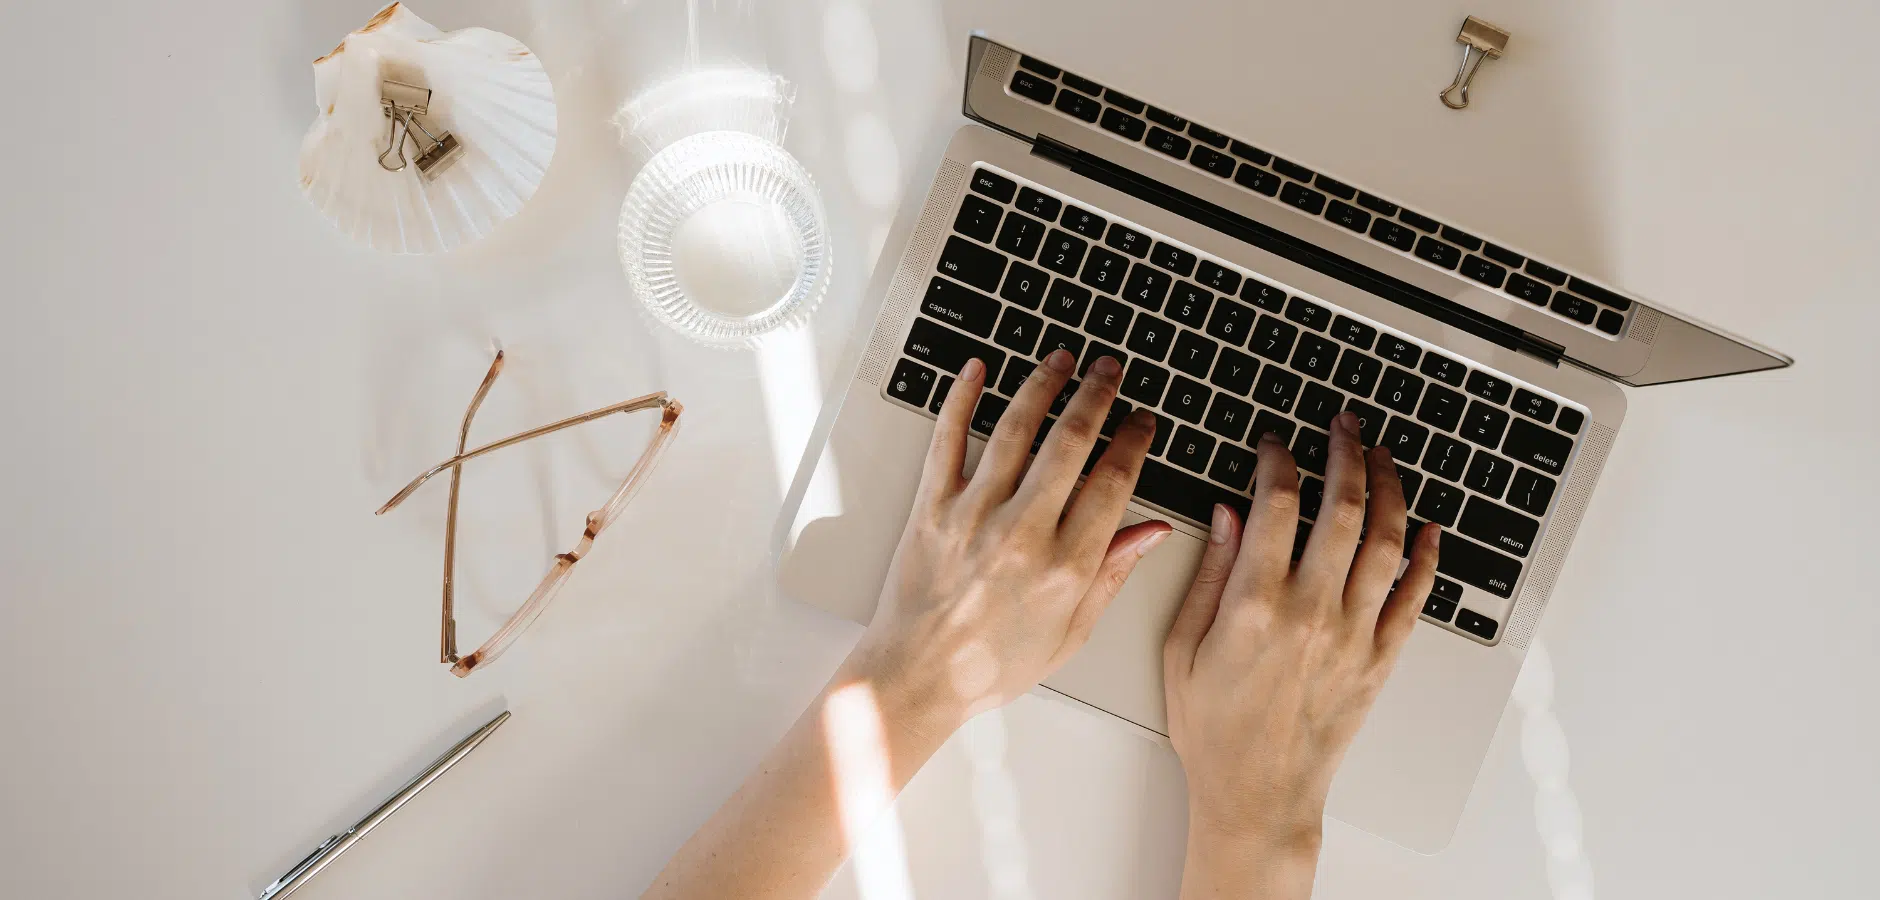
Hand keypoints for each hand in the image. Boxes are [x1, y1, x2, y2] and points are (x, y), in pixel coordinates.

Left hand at [843, 349, 1172, 732]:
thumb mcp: (1070, 634)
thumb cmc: (992, 666)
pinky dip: (961, 399)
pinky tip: (976, 371)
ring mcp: (973, 516)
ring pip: (1015, 429)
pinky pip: (947, 440)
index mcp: (1065, 567)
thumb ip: (1111, 575)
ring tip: (1061, 359)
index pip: (1113, 483)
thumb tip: (1152, 532)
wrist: (918, 678)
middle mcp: (1022, 534)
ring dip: (1043, 384)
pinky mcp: (931, 509)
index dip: (1133, 442)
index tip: (1142, 422)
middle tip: (1109, 371)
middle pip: (1071, 442)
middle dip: (1097, 395)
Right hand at [1163, 412, 1437, 892]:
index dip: (1278, 460)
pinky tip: (1427, 527)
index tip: (1274, 445)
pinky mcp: (1380, 659)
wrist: (1258, 795)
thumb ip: (1208, 574)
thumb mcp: (1182, 647)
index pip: (1278, 503)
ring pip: (1386, 541)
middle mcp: (1312, 612)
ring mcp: (1353, 635)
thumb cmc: (1212, 729)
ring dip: (1388, 488)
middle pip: (1342, 508)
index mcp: (1255, 604)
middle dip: (1345, 453)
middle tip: (1343, 425)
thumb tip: (1227, 513)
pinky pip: (1415, 597)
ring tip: (1382, 457)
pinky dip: (1427, 556)